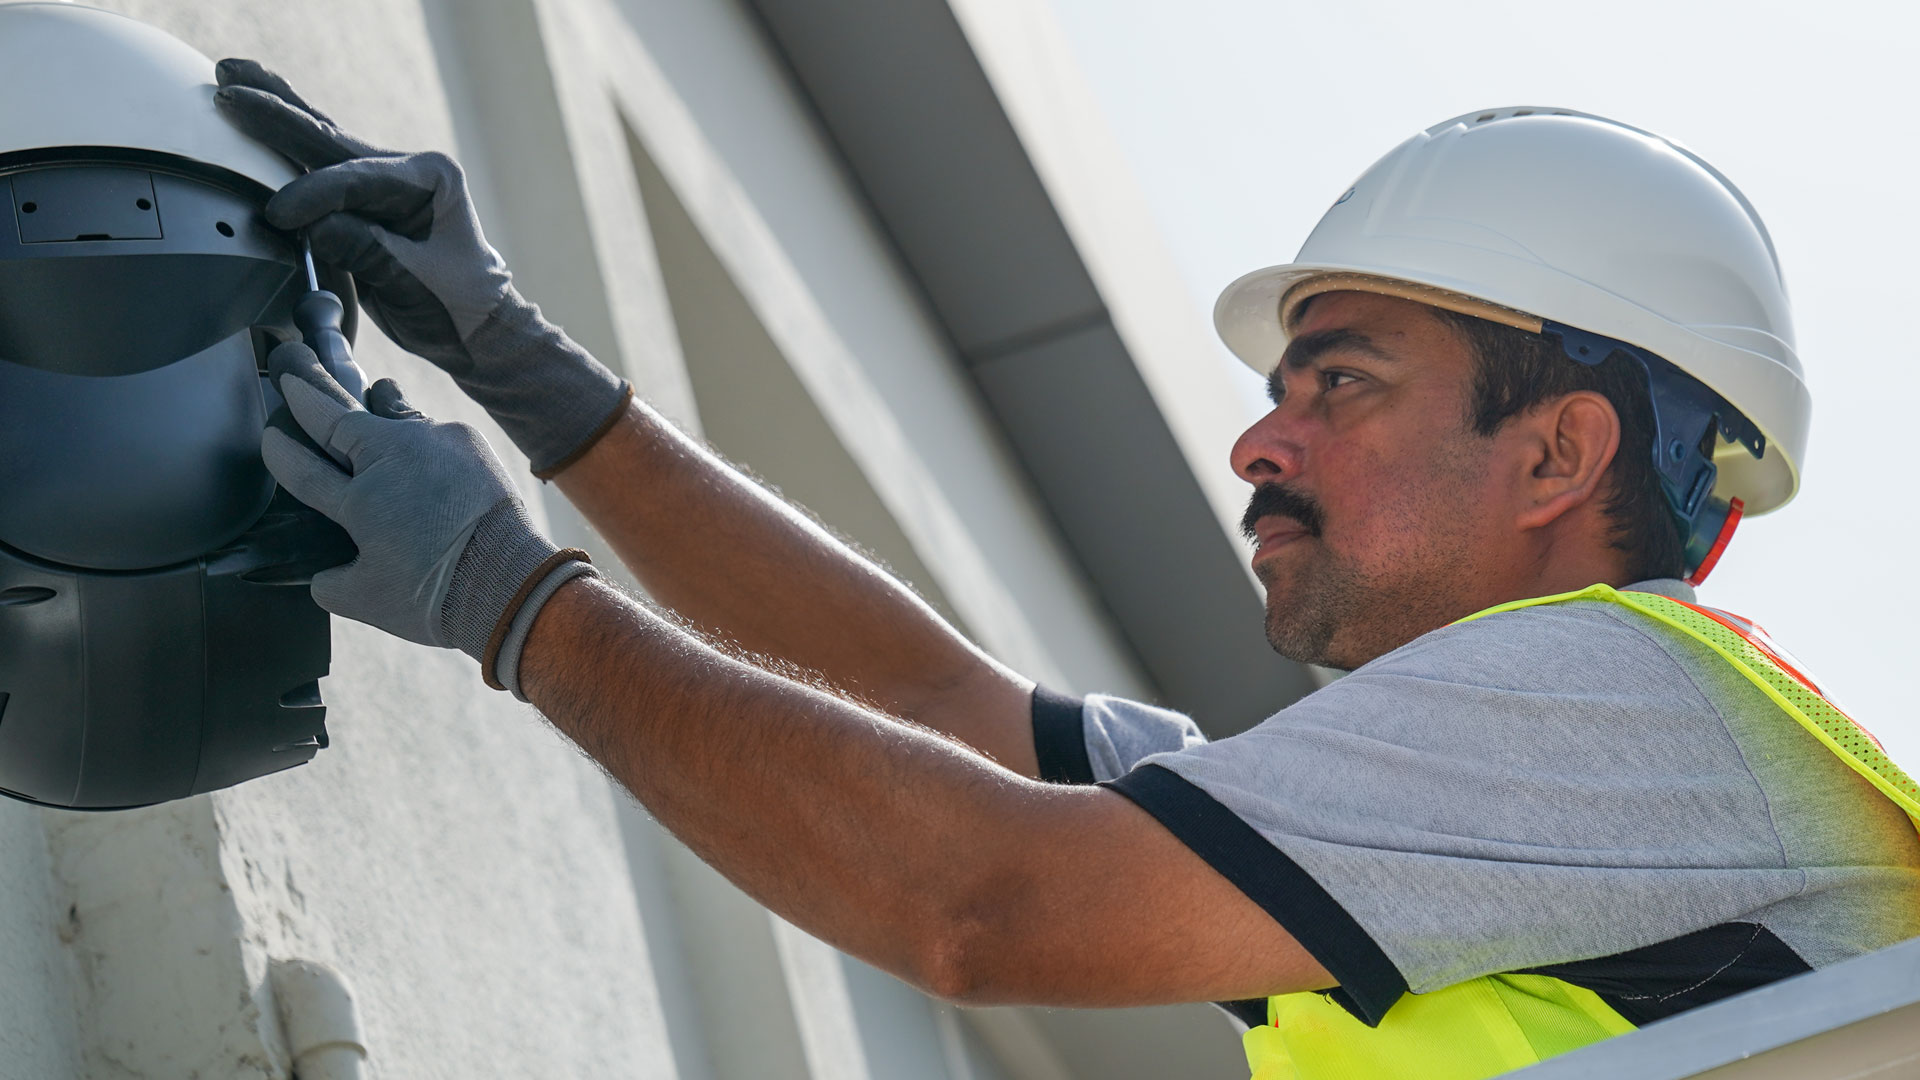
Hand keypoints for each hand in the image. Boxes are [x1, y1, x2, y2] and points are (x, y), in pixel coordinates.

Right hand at [216, 59, 631, 477]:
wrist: (477, 328)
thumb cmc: (457, 308)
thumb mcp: (413, 284)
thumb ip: (365, 250)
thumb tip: (313, 226)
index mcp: (431, 180)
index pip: (358, 180)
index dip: (314, 195)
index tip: (278, 215)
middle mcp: (407, 169)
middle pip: (330, 140)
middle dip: (278, 115)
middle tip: (228, 86)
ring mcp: (385, 180)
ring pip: (320, 139)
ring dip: (275, 110)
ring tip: (232, 74)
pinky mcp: (364, 199)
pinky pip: (317, 161)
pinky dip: (283, 137)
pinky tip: (258, 107)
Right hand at [260, 340, 594, 690]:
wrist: (508, 581)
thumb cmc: (436, 596)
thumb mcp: (363, 600)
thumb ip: (331, 580)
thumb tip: (323, 574)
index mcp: (356, 501)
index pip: (302, 468)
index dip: (281, 451)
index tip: (271, 436)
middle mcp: (390, 459)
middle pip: (337, 417)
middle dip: (308, 388)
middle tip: (292, 366)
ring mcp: (431, 442)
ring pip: (391, 410)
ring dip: (374, 401)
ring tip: (367, 390)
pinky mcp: (466, 440)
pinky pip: (432, 429)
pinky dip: (421, 435)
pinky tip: (421, 441)